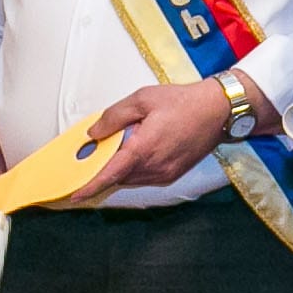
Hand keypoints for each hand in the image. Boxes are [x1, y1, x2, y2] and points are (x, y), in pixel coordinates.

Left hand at [68, 81, 227, 199]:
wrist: (217, 111)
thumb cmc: (183, 102)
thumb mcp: (142, 99)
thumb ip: (114, 116)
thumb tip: (95, 132)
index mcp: (144, 148)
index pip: (110, 173)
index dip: (91, 186)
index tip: (75, 194)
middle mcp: (155, 166)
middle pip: (118, 177)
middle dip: (104, 170)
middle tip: (93, 157)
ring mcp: (165, 173)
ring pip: (131, 179)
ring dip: (120, 169)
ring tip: (119, 148)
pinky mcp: (173, 174)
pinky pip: (145, 177)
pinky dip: (134, 169)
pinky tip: (136, 152)